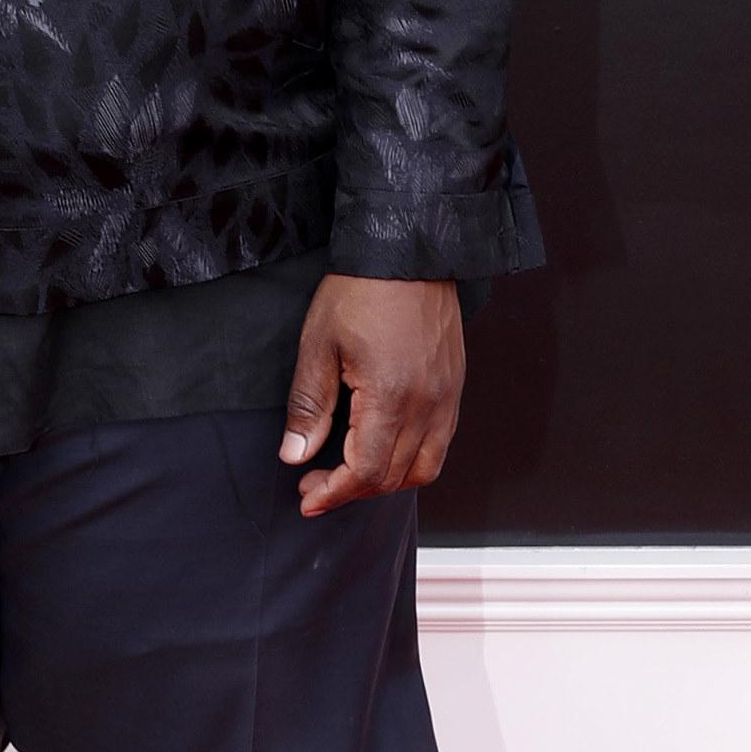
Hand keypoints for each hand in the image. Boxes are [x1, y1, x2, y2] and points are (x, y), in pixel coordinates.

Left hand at [279, 274, 463, 517]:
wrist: (407, 252)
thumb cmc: (362, 290)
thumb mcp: (319, 345)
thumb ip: (310, 406)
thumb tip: (296, 454)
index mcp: (391, 396)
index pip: (366, 471)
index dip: (334, 493)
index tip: (308, 499)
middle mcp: (427, 404)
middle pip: (394, 476)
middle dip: (352, 491)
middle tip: (316, 485)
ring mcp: (446, 397)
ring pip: (424, 468)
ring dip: (386, 481)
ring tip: (351, 475)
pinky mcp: (454, 386)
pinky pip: (440, 444)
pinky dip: (413, 460)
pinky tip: (384, 449)